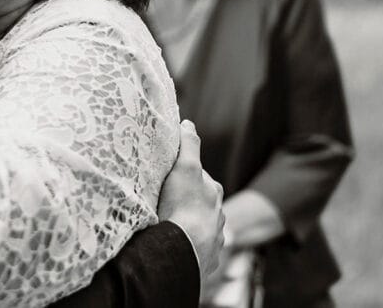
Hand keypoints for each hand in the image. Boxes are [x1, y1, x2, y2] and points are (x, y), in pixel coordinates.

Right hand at [158, 120, 225, 279]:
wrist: (184, 250)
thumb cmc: (184, 206)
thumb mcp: (185, 168)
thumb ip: (189, 145)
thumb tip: (189, 123)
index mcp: (214, 192)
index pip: (198, 177)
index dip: (183, 174)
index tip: (169, 176)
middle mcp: (218, 215)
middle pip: (200, 202)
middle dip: (186, 201)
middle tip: (164, 200)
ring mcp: (213, 238)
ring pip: (199, 226)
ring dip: (187, 225)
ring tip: (168, 225)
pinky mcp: (206, 259)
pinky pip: (195, 249)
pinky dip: (187, 245)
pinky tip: (174, 244)